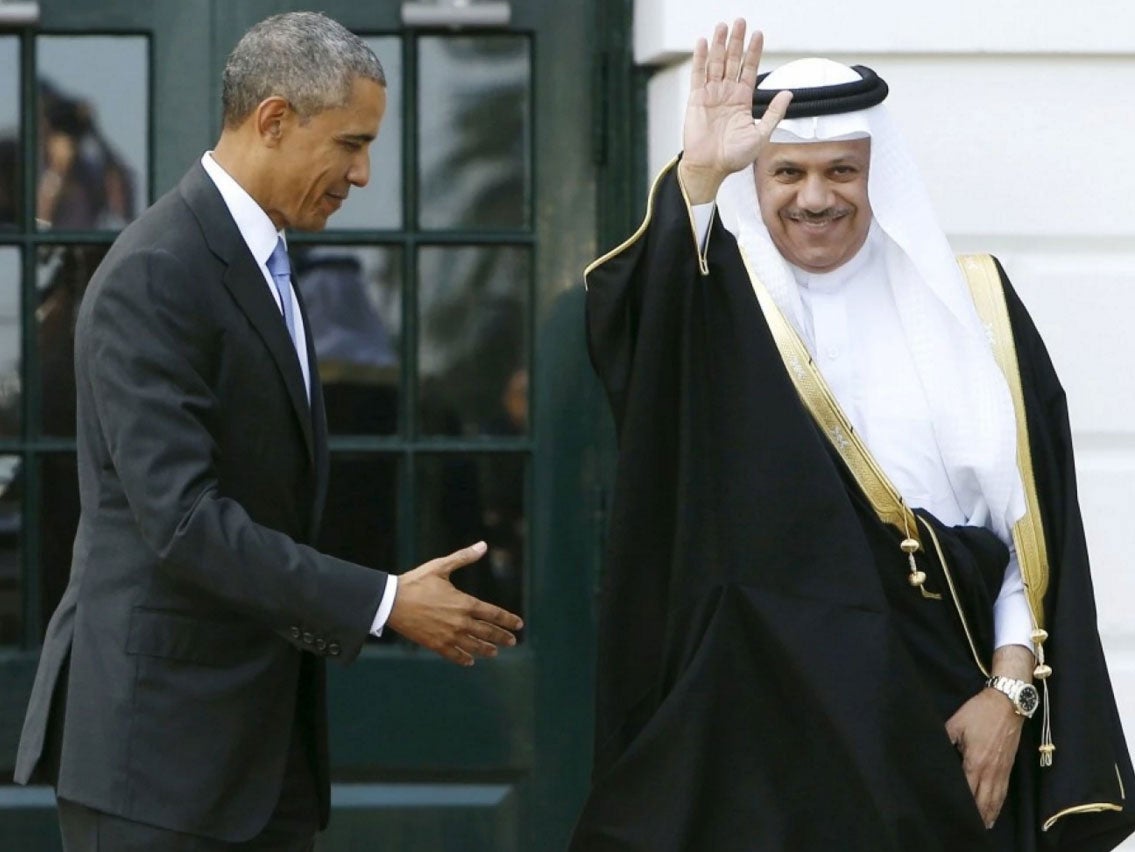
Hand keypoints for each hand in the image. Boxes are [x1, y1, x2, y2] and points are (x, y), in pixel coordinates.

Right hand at [386, 541, 523, 665]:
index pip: (494, 614)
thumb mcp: (441, 566)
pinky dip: (464, 658)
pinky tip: (470, 661)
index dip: (508, 620)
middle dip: (502, 637)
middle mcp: (461, 622)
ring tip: (494, 653)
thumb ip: (464, 557)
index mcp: (465, 603)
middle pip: (488, 632)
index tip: (519, 625)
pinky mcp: (436, 644)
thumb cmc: (416, 581)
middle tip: (512, 642)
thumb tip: (483, 545)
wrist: (392, 602)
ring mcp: (449, 635)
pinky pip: (455, 655)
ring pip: (474, 646)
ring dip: (486, 650)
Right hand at [679, 18, 791, 202]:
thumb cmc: (734, 157)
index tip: (758, 35)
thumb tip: (788, 94)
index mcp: (742, 101)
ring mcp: (710, 95)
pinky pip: (698, 75)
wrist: (711, 168)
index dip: (753, 52)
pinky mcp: (696, 100)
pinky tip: (705, 43)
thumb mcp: (761, 135)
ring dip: (720, 45)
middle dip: (737, 41)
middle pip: (732, 61)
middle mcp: (726, 94)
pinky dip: (701, 59)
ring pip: (716, 64)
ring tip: (723, 26)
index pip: (748, 70)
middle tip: (740, 21)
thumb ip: (773, 113)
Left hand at [945, 687, 1023, 827]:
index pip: (966, 788)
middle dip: (975, 814)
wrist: (1007, 704)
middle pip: (982, 800)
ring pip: (995, 798)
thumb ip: (945, 740)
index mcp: (975, 761)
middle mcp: (990, 770)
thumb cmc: (979, 712)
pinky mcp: (1009, 767)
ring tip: (981, 826)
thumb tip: (936, 749)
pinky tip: (995, 811)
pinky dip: (999, 804)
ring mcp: (1002, 770)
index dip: (960, 801)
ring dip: (988, 814)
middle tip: (965, 825)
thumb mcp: (955, 724)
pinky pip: (1004, 791)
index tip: (951, 810)